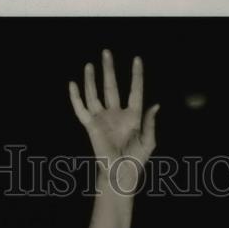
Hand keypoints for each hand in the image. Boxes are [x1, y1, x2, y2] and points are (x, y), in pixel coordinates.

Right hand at [69, 50, 158, 191]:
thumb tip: (155, 105)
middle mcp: (116, 114)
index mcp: (132, 116)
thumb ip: (151, 124)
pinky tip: (73, 84)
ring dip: (92, 79)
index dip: (136, 75)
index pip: (134, 91)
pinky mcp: (91, 127)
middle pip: (111, 86)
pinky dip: (76, 97)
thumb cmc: (136, 161)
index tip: (137, 59)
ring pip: (95, 94)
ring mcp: (102, 120)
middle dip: (108, 69)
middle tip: (106, 52)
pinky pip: (81, 109)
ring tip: (89, 64)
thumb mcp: (148, 142)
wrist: (120, 175)